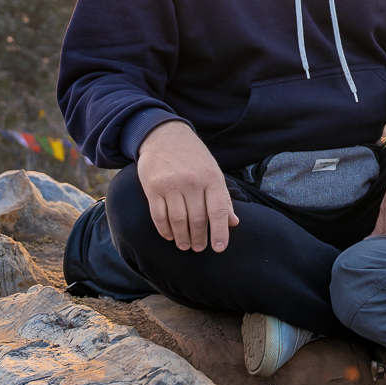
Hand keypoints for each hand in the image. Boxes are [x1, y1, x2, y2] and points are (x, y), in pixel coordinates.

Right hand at [137, 120, 237, 251]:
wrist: (164, 136)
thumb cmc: (193, 157)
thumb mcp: (213, 171)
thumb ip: (223, 198)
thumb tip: (233, 222)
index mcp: (211, 178)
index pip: (218, 211)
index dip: (220, 232)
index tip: (219, 248)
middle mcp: (192, 181)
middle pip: (197, 219)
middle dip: (199, 238)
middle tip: (198, 248)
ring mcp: (171, 184)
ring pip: (178, 221)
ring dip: (182, 238)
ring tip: (185, 245)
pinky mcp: (152, 188)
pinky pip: (159, 216)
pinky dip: (165, 230)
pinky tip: (170, 236)